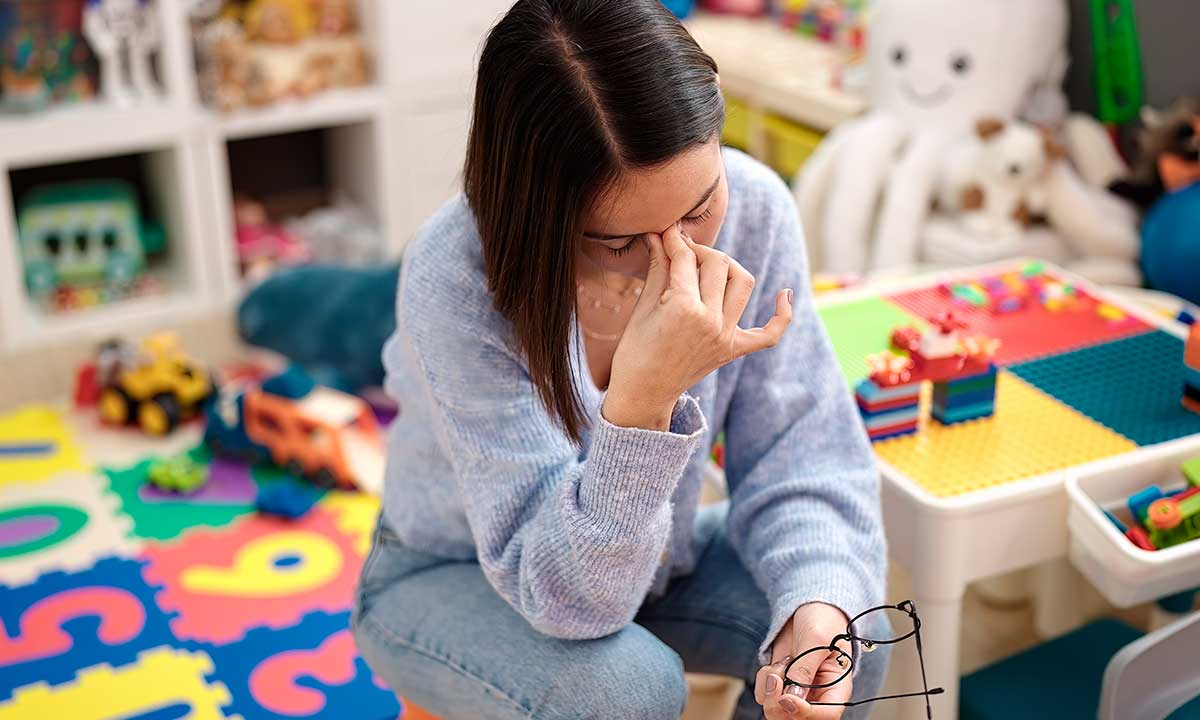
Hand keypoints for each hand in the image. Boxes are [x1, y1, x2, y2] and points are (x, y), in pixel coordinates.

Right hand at [603, 224, 792, 430]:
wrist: (643, 392)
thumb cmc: (634, 351)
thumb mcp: (642, 307)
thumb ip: (657, 268)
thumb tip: (657, 236)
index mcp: (682, 307)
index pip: (686, 258)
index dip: (675, 240)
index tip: (668, 232)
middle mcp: (709, 320)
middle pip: (718, 264)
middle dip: (700, 251)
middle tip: (683, 252)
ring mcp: (725, 336)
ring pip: (743, 283)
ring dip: (729, 268)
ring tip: (710, 268)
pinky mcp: (733, 350)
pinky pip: (769, 334)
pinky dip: (782, 314)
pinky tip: (784, 294)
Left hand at [755, 603, 852, 719]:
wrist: (805, 609)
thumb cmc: (821, 621)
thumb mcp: (816, 639)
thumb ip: (805, 668)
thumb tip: (791, 696)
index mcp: (837, 687)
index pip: (827, 714)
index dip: (806, 712)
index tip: (787, 698)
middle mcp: (818, 695)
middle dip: (780, 704)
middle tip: (776, 678)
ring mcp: (798, 693)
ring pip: (777, 711)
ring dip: (770, 689)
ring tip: (780, 664)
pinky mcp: (781, 687)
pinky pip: (764, 697)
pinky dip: (763, 682)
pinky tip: (774, 666)